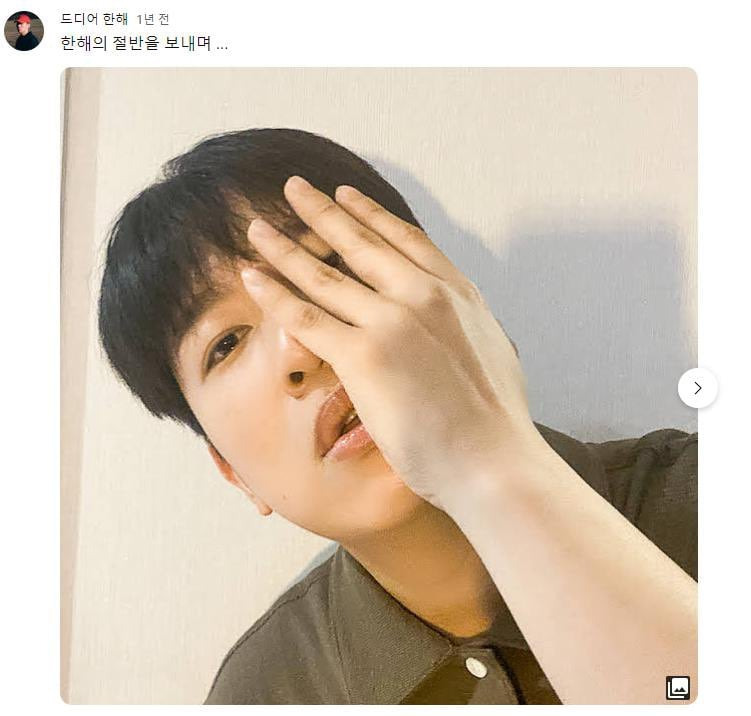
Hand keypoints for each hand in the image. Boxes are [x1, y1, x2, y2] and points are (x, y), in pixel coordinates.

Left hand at [243, 176, 540, 510]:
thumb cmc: (496, 422)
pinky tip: (252, 275)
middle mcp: (423, 295)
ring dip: (285, 247)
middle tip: (293, 188)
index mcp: (456, 292)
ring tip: (256, 227)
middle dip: (320, 212)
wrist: (493, 462)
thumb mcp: (493, 351)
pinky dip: (275, 295)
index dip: (369, 213)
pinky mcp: (363, 357)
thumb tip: (455, 323)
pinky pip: (307, 318)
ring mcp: (392, 322)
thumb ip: (464, 325)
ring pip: (325, 276)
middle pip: (359, 244)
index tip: (344, 194)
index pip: (404, 239)